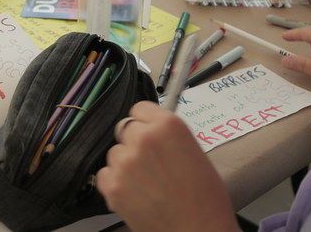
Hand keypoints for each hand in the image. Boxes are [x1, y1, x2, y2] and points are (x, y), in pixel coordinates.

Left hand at [96, 102, 237, 231]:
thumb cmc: (205, 201)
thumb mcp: (195, 154)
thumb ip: (170, 136)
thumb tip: (154, 130)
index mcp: (168, 126)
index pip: (140, 108)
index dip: (145, 122)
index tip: (147, 130)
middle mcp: (143, 138)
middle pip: (125, 129)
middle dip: (134, 143)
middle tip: (150, 162)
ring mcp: (125, 161)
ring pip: (115, 152)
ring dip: (125, 164)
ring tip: (147, 183)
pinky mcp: (112, 184)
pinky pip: (105, 173)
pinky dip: (115, 183)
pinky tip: (135, 193)